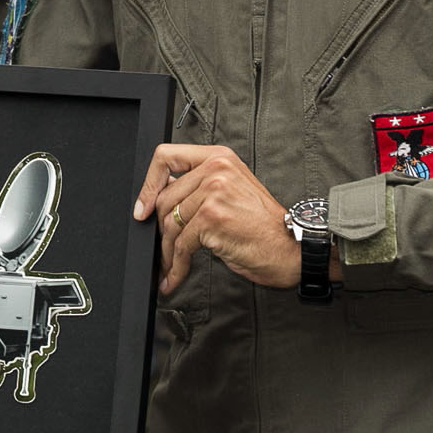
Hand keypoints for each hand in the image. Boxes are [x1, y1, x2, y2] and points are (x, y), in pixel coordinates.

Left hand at [134, 142, 296, 293]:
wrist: (290, 248)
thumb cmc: (262, 225)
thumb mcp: (231, 190)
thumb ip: (198, 185)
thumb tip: (159, 193)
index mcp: (219, 158)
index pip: (165, 157)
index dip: (148, 184)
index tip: (142, 208)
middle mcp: (216, 169)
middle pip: (165, 198)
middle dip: (160, 231)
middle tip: (161, 249)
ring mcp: (214, 192)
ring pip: (170, 224)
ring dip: (167, 252)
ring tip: (169, 266)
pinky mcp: (212, 218)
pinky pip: (181, 245)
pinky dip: (175, 266)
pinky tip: (174, 276)